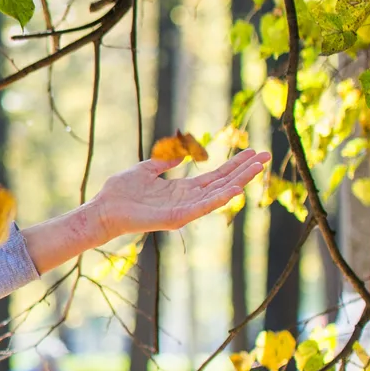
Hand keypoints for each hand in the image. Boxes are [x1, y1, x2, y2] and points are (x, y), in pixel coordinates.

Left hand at [87, 149, 270, 239]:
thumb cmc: (120, 192)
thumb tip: (179, 157)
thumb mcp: (145, 170)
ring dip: (239, 181)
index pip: (215, 176)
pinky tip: (235, 189)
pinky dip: (219, 199)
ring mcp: (183, 210)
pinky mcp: (175, 218)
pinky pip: (201, 208)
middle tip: (266, 156)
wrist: (103, 209)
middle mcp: (187, 200)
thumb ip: (163, 163)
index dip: (234, 164)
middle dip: (244, 170)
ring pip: (217, 194)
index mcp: (182, 189)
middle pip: (222, 183)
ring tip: (257, 168)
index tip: (252, 152)